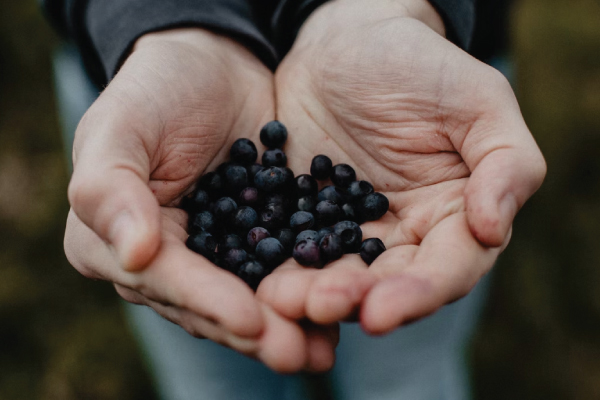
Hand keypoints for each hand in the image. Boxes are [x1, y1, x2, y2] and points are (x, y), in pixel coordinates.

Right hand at [64, 29, 337, 371]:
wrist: (213, 64)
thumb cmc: (157, 88)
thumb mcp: (121, 126)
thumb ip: (110, 189)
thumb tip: (132, 255)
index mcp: (115, 240)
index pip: (163, 280)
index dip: (206, 302)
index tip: (250, 321)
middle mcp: (164, 259)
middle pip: (208, 304)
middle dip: (253, 330)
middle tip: (296, 353)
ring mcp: (213, 253)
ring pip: (246, 297)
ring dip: (284, 325)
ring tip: (322, 349)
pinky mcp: (257, 239)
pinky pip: (279, 269)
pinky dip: (305, 290)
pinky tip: (337, 309)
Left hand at [257, 0, 545, 333]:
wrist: (346, 44)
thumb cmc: (419, 66)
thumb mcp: (478, 100)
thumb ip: (505, 163)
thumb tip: (493, 229)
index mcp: (454, 215)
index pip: (447, 268)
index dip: (418, 294)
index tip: (380, 312)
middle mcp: (404, 234)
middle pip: (387, 283)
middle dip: (354, 300)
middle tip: (319, 305)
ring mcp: (350, 228)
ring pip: (337, 273)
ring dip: (312, 294)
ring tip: (282, 301)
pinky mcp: (306, 216)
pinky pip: (294, 246)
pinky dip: (280, 265)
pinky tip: (258, 280)